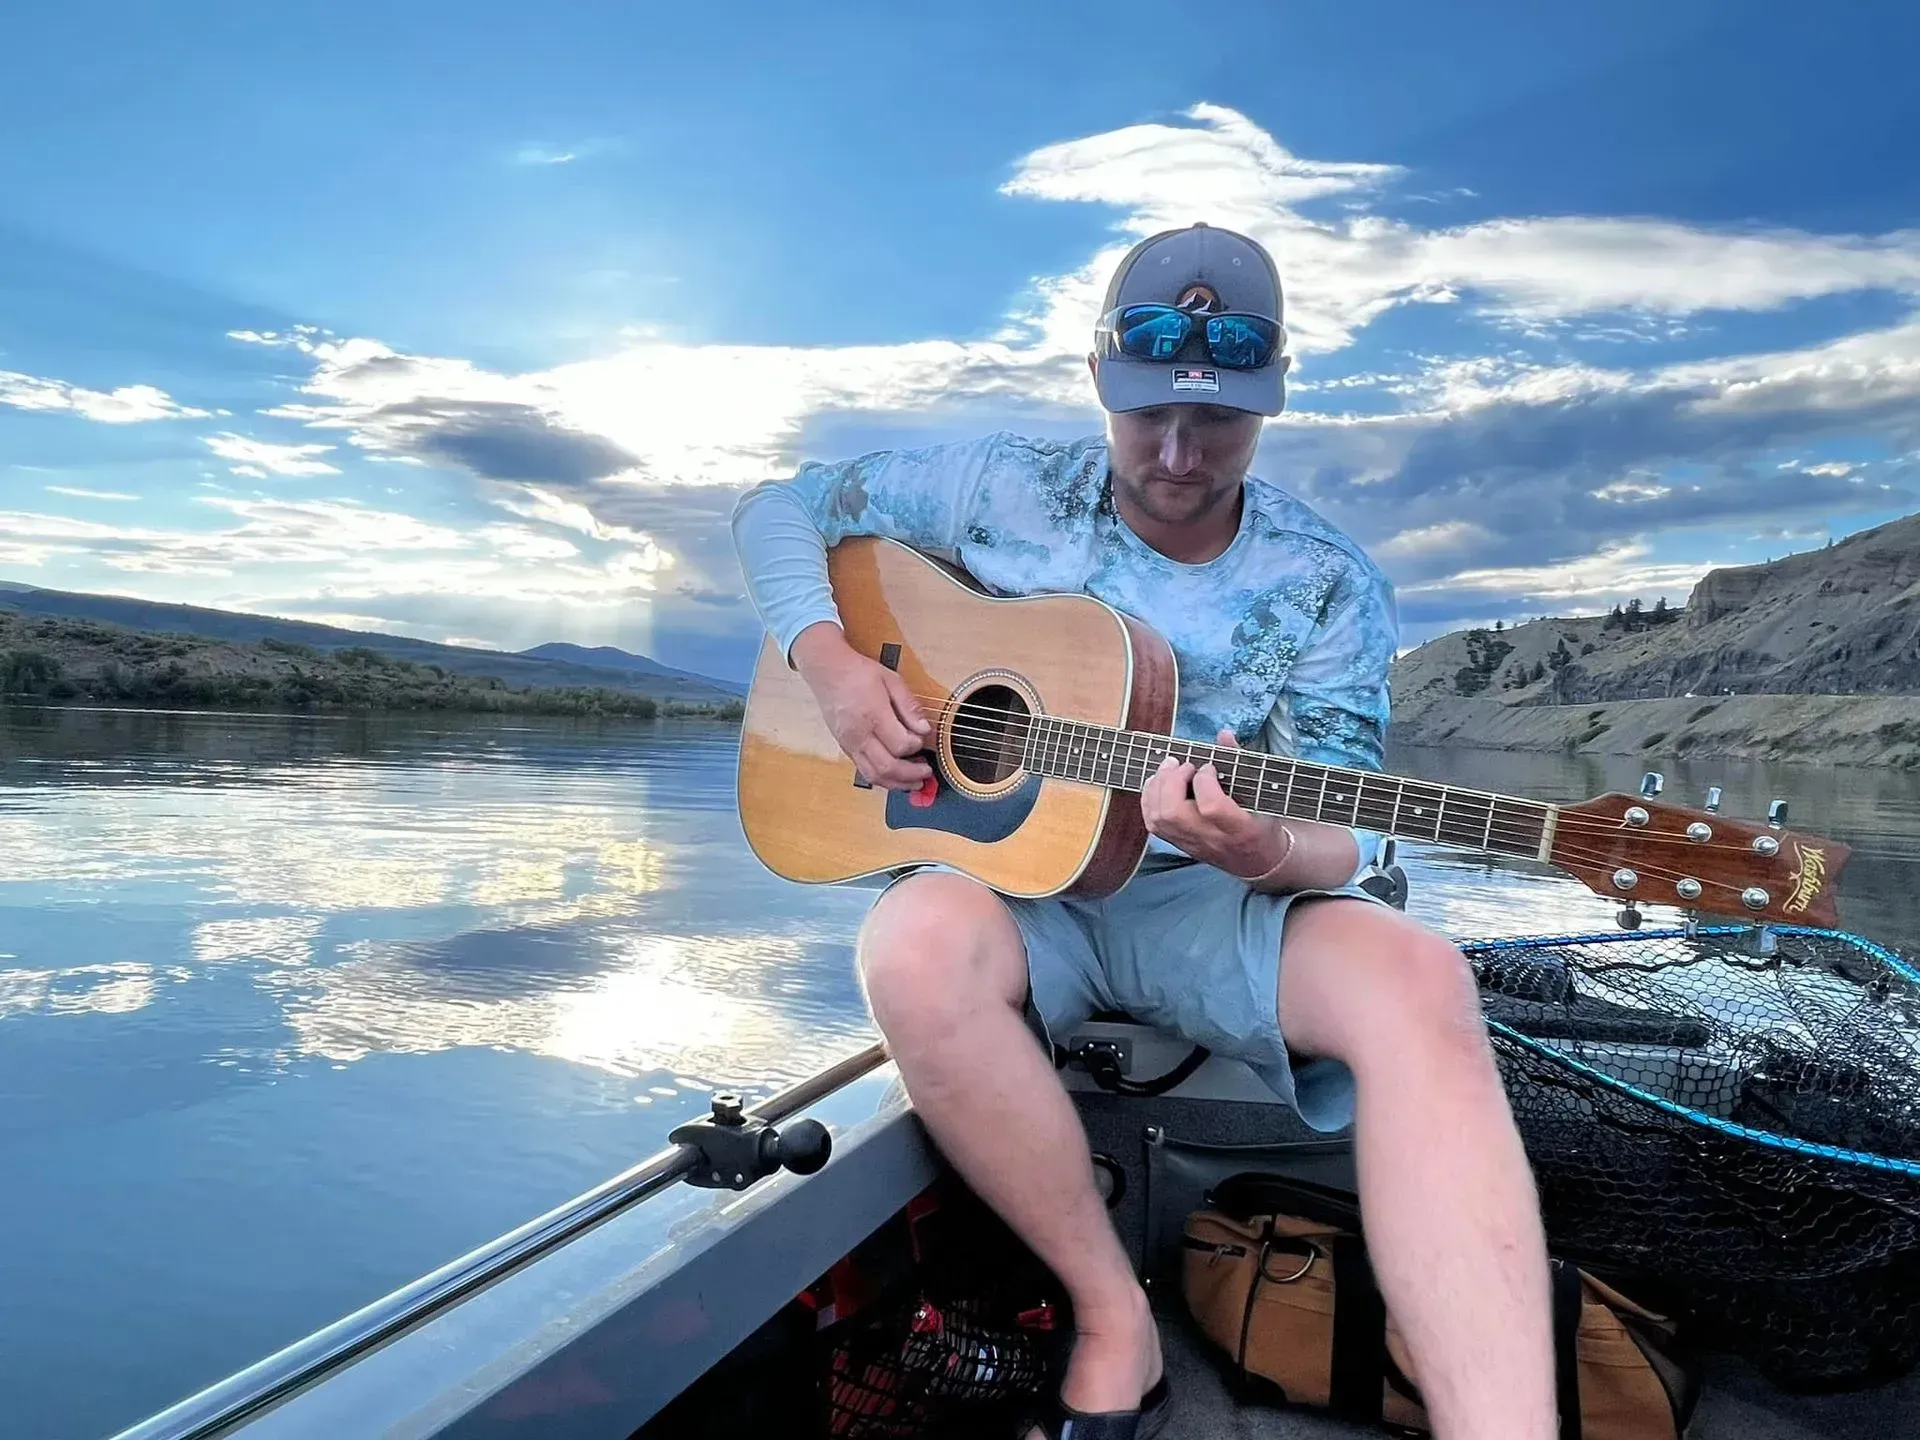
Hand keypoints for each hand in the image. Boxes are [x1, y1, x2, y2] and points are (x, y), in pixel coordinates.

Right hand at [792, 623, 932, 790]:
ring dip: (897, 783)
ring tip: (914, 782)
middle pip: (887, 767)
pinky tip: (895, 775)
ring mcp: (849, 744)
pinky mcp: (845, 747)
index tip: (923, 738)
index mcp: (873, 715)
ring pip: (874, 775)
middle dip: (911, 775)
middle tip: (926, 772)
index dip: (917, 745)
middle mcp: (859, 734)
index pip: (900, 744)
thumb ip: (909, 706)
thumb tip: (925, 729)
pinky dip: (882, 778)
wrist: (827, 671)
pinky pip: (864, 770)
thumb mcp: (891, 680)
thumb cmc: (859, 673)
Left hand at [1140, 729, 1286, 878]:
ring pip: (1158, 820)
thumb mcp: (1262, 794)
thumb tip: (1223, 733)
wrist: (1259, 862)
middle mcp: (1212, 839)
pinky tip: (1159, 783)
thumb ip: (1240, 762)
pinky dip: (1150, 799)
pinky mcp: (1180, 845)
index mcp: (1239, 829)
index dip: (1204, 781)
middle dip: (1171, 781)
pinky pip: (1153, 825)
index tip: (1209, 767)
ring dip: (1156, 788)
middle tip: (1182, 764)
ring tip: (1169, 769)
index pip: (1211, 807)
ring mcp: (1192, 844)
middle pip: (1173, 814)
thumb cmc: (1262, 823)